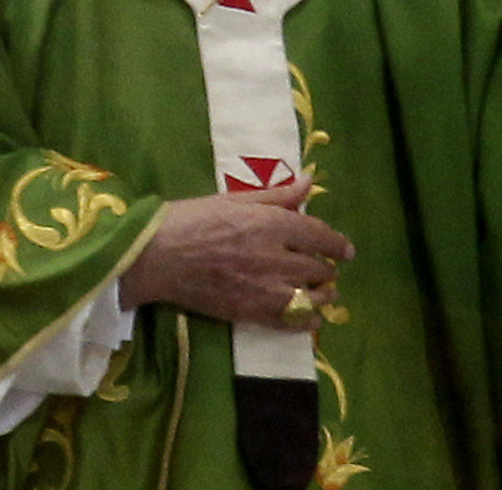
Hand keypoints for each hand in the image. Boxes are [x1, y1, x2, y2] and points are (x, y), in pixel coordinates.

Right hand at [119, 172, 354, 329]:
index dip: (337, 243)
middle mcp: (274, 256)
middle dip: (329, 268)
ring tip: (327, 293)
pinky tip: (312, 317)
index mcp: (271, 224)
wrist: (155, 257)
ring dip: (325, 295)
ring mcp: (263, 287)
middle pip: (318, 266)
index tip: (346, 250)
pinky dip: (307, 320)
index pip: (319, 234)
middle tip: (329, 270)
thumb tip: (309, 181)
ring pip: (311, 296)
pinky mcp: (249, 311)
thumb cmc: (191, 220)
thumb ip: (277, 195)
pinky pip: (289, 321)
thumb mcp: (234, 199)